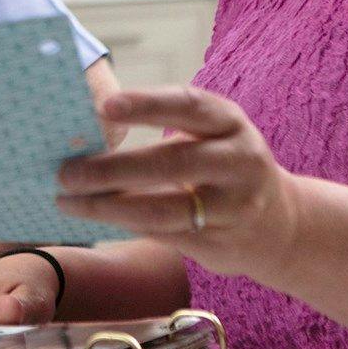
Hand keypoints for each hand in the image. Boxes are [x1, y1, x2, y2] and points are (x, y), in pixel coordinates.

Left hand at [57, 88, 301, 278]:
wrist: (281, 224)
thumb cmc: (223, 168)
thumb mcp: (210, 137)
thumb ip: (166, 129)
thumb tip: (90, 135)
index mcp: (229, 122)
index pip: (188, 105)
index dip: (147, 104)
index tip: (106, 107)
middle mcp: (238, 161)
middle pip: (170, 163)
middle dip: (111, 169)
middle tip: (65, 173)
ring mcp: (234, 206)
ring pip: (163, 209)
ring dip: (108, 207)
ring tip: (69, 202)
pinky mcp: (223, 243)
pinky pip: (165, 235)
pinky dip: (126, 226)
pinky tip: (99, 218)